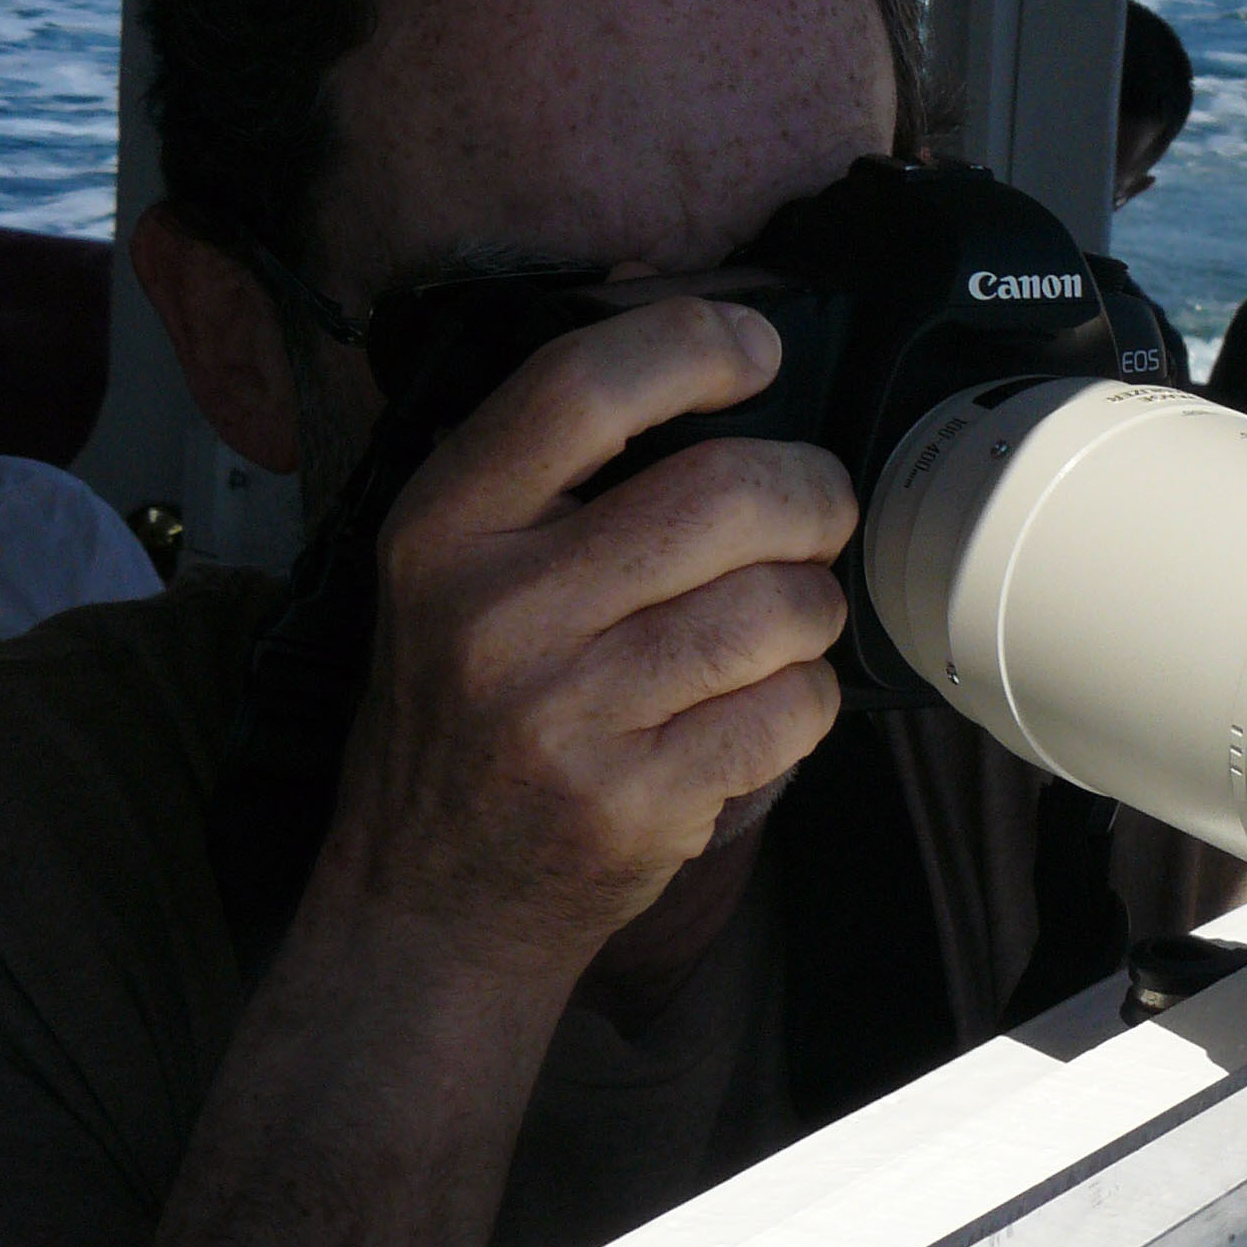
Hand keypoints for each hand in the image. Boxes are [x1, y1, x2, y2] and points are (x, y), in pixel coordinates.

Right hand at [317, 296, 857, 974]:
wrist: (431, 899)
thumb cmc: (469, 712)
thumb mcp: (451, 573)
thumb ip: (552, 474)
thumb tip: (714, 354)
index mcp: (444, 529)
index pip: (580, 389)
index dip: (694, 347)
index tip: (757, 352)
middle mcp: (496, 612)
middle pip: (728, 494)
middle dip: (811, 495)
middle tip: (813, 515)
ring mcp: (566, 713)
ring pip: (782, 604)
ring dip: (815, 606)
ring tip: (781, 622)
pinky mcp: (637, 798)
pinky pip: (795, 706)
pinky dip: (807, 697)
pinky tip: (761, 704)